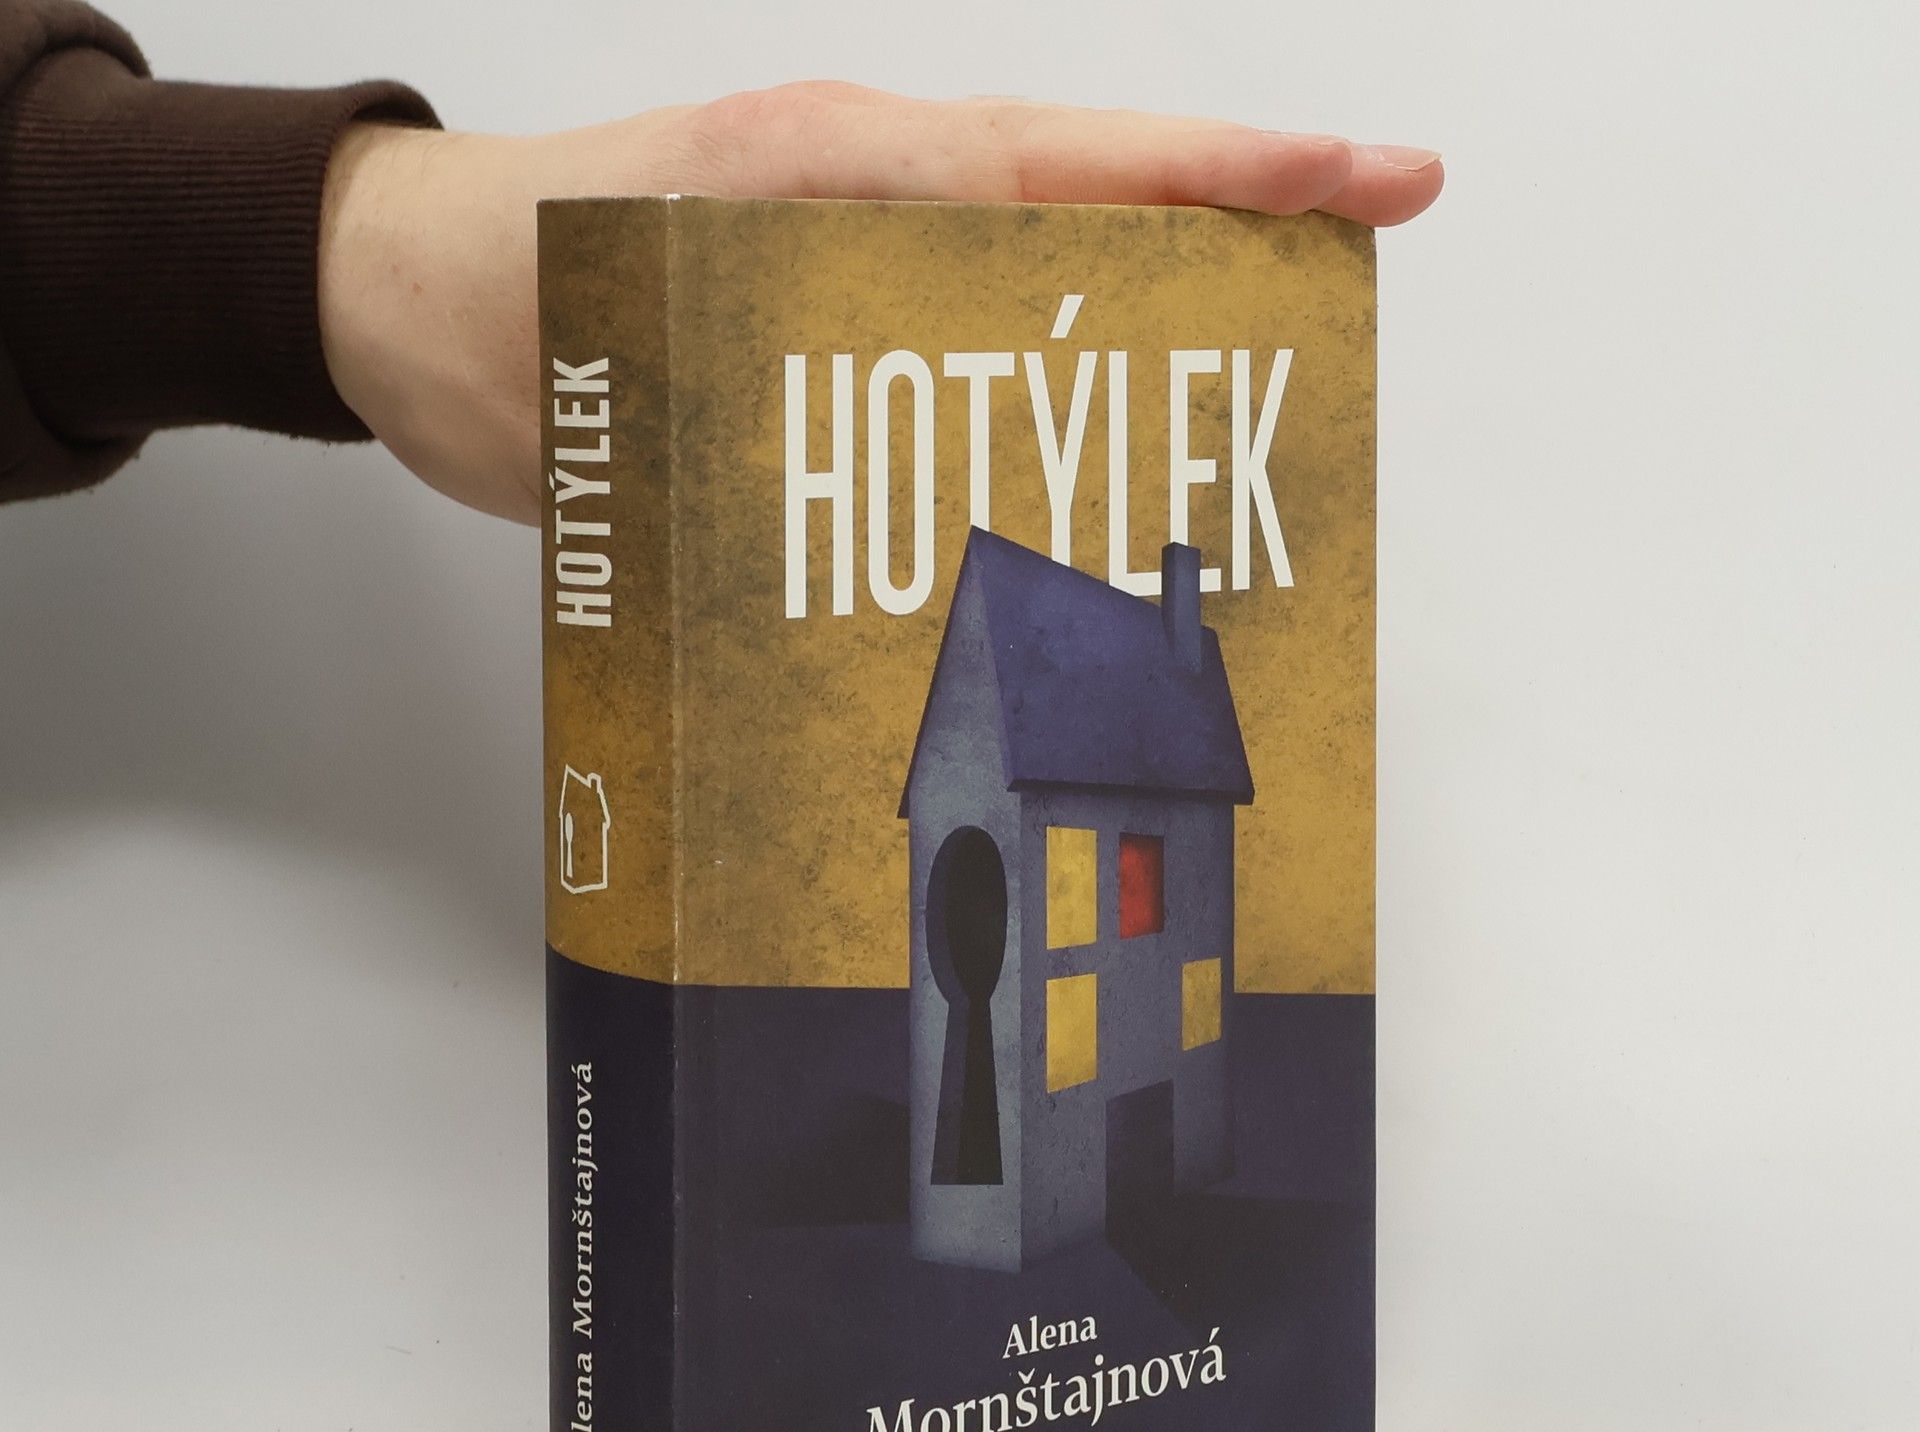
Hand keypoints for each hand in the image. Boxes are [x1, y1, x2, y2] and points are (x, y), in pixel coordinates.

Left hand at [318, 84, 1442, 523]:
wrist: (402, 306)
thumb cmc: (504, 286)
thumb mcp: (646, 303)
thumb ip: (780, 339)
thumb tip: (923, 421)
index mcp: (851, 165)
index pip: (1083, 159)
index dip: (1236, 176)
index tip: (1372, 180)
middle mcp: (869, 200)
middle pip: (1096, 202)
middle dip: (1238, 233)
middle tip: (1358, 275)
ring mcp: (851, 255)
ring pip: (1040, 272)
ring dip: (1148, 318)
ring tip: (1254, 388)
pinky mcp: (818, 321)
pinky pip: (959, 339)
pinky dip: (1032, 381)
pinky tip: (1076, 452)